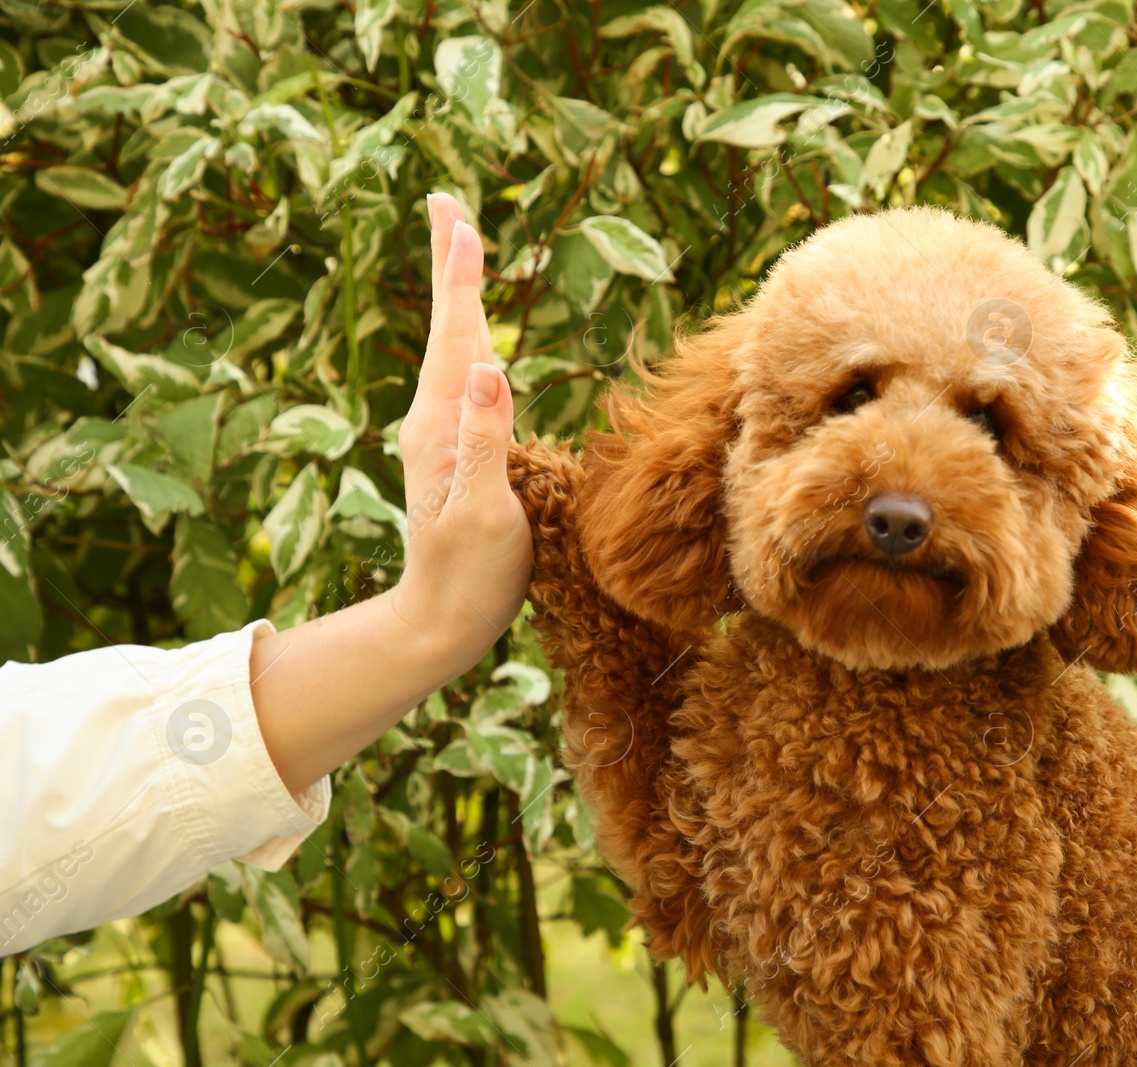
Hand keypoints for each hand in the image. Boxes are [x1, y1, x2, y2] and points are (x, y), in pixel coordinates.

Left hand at [250, 195, 532, 794]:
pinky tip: (479, 338)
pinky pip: (467, 376)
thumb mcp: (483, 512)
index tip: (460, 219)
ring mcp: (443, 433)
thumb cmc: (469, 574)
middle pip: (449, 325)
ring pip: (456, 346)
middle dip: (452, 263)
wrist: (440, 622)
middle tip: (447, 203)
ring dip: (460, 294)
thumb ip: (485, 440)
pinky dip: (472, 338)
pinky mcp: (457, 450)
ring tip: (462, 248)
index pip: (456, 334)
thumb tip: (491, 368)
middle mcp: (435, 417)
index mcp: (442, 422)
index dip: (461, 276)